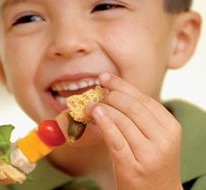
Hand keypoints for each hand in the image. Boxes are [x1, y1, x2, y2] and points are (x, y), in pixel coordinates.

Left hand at [87, 73, 182, 189]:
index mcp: (170, 126)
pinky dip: (104, 123)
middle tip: (98, 91)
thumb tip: (114, 93)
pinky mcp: (132, 167)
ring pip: (122, 120)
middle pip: (133, 106)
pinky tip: (95, 114)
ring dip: (103, 108)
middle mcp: (163, 138)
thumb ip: (139, 116)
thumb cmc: (152, 161)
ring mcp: (149, 154)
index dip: (122, 85)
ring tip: (91, 104)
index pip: (144, 98)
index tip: (105, 77)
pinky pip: (115, 139)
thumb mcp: (154, 136)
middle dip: (112, 94)